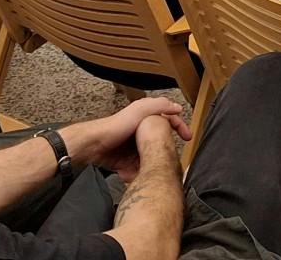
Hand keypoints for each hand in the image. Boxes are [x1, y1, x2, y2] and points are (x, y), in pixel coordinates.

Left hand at [68, 97, 190, 180]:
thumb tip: (176, 107)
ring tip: (150, 171)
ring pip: (150, 159)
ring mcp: (133, 148)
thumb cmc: (112, 128)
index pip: (168, 121)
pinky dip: (137, 173)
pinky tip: (133, 174)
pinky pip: (137, 169)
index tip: (187, 137)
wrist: (92, 147)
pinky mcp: (126, 161)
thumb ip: (158, 106)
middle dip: (163, 154)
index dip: (180, 127)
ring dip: (150, 166)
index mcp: (145, 119)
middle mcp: (140, 133)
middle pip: (160, 144)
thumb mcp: (138, 111)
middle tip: (168, 161)